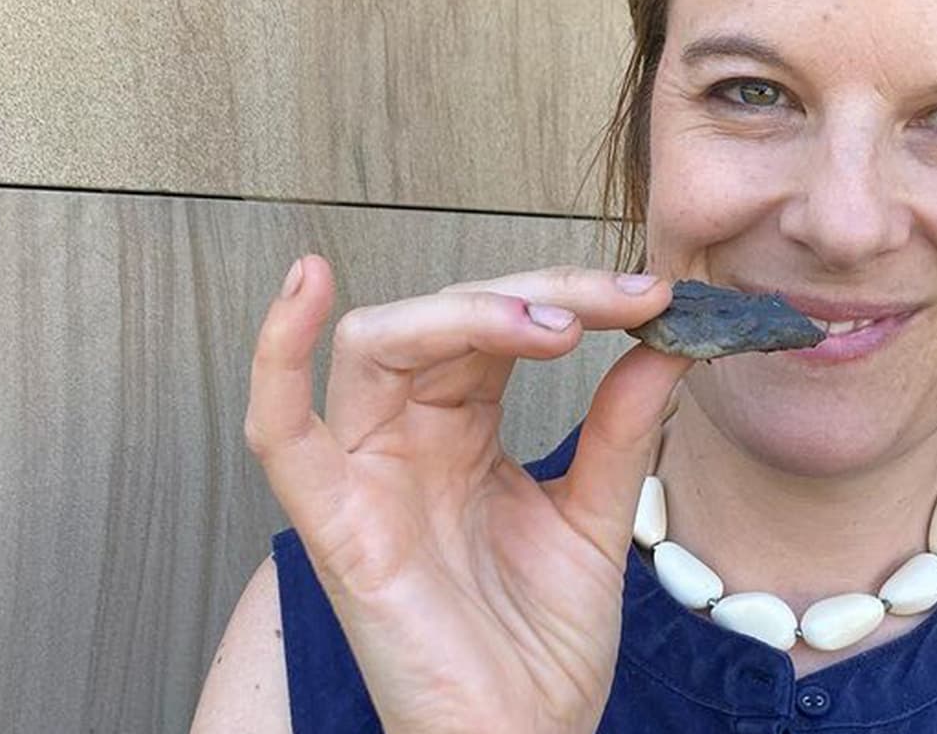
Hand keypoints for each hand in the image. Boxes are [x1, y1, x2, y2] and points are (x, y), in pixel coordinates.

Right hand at [244, 256, 688, 733]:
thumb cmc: (539, 650)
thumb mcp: (595, 520)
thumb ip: (621, 430)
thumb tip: (662, 340)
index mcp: (463, 432)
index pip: (499, 326)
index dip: (571, 297)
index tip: (652, 298)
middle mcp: (406, 440)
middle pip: (445, 318)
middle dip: (536, 294)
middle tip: (622, 302)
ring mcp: (366, 478)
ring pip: (377, 345)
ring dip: (466, 312)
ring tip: (553, 324)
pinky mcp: (336, 527)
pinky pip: (278, 432)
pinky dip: (274, 353)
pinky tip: (306, 285)